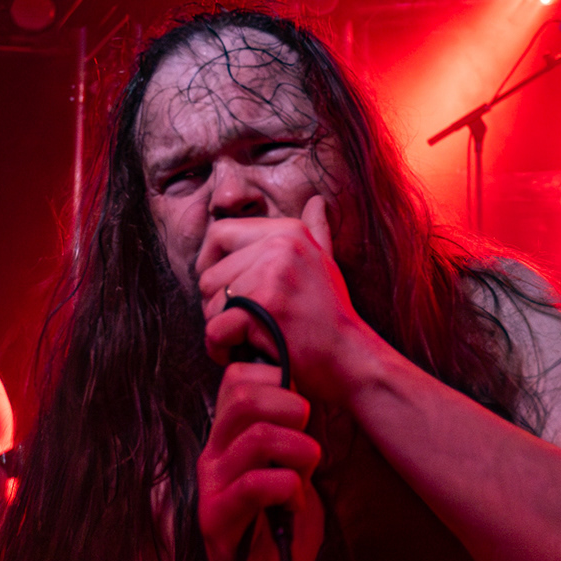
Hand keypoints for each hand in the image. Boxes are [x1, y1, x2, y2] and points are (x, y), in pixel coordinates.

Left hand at [196, 196, 378, 401]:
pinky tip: (243, 354)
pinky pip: (215, 329)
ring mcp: (272, 275)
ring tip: (249, 340)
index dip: (208, 262)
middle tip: (243, 325)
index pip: (219, 233)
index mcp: (289, 231)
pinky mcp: (263, 308)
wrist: (351, 359)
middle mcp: (280, 246)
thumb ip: (316, 231)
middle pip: (209, 274)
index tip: (220, 288)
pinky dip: (221, 349)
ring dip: (222, 330)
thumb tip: (317, 201)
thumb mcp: (324, 264)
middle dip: (217, 306)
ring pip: (209, 304)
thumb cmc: (331, 318)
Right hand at [197, 361, 322, 560]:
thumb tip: (311, 400)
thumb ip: (295, 439)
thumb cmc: (281, 537)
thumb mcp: (294, 475)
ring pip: (256, 436)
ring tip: (308, 471)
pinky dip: (288, 488)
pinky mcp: (216, 518)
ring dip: (298, 449)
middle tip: (309, 435)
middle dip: (291, 405)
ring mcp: (211, 486)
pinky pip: (256, 484)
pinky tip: (293, 504)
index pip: (238, 378)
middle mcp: (213, 455)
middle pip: (243, 394)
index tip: (304, 412)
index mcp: (228, 440)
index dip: (278, 381)